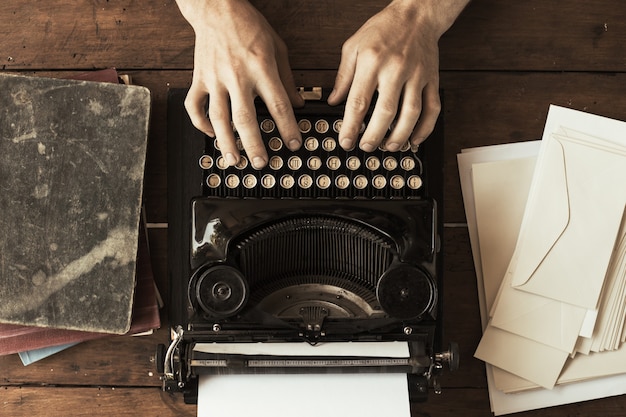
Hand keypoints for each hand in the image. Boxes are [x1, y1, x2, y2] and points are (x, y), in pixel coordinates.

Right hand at [176, 0, 303, 168]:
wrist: (217, 8)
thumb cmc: (249, 26)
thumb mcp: (278, 49)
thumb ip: (287, 79)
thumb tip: (298, 104)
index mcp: (261, 68)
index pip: (278, 105)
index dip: (288, 129)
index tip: (293, 144)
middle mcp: (237, 76)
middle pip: (245, 118)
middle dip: (254, 145)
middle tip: (261, 163)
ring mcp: (215, 78)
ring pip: (218, 117)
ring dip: (226, 142)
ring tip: (234, 160)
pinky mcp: (198, 78)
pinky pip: (194, 106)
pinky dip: (200, 123)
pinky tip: (211, 135)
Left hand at [328, 0, 467, 151]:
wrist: (416, 15)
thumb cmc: (383, 29)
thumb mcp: (353, 47)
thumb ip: (343, 76)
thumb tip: (334, 101)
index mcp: (372, 62)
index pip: (359, 101)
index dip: (351, 126)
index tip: (346, 141)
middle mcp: (396, 69)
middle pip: (386, 111)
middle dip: (374, 136)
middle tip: (366, 147)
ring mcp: (416, 76)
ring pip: (411, 113)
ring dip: (400, 136)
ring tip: (389, 147)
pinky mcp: (432, 80)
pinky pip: (432, 108)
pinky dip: (425, 128)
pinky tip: (414, 139)